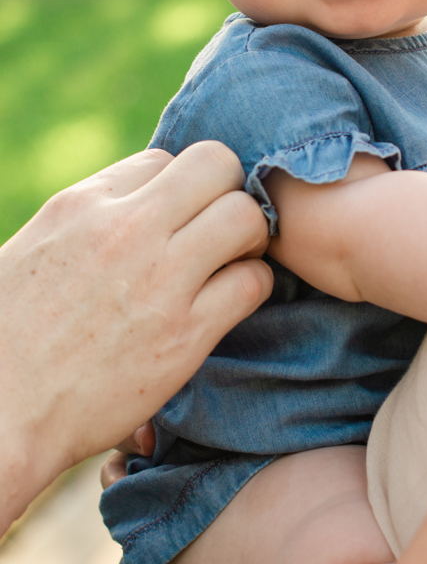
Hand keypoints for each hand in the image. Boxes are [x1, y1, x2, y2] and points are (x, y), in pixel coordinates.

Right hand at [0, 142, 272, 533]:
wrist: (1, 413)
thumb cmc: (13, 333)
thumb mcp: (40, 247)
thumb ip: (94, 218)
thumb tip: (142, 201)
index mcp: (82, 204)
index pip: (162, 159)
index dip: (177, 188)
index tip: (174, 219)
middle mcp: (125, 230)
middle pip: (215, 163)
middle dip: (229, 189)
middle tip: (221, 225)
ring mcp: (159, 279)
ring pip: (246, 215)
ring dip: (250, 235)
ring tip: (234, 260)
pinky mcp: (185, 334)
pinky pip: (253, 282)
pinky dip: (254, 285)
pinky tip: (232, 300)